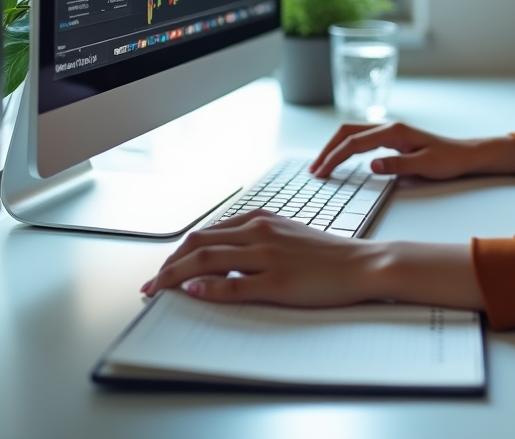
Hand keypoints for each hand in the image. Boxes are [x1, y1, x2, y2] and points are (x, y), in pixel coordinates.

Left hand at [141, 211, 380, 305]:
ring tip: (158, 291)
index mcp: (263, 220)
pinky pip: (233, 285)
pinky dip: (207, 289)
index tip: (165, 268)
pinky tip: (192, 294)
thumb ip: (258, 239)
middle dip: (169, 264)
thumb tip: (225, 255)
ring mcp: (268, 257)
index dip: (180, 251)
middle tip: (152, 284)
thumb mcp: (289, 236)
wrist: (362, 263)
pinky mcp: (277, 283)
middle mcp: (261, 233)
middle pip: (200, 243)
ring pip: (208, 261)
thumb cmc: (329, 254)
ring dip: (175, 276)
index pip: (208, 232)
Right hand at [308, 121, 514, 179]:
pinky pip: (362, 139)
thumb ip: (397, 165)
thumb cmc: (449, 160)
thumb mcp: (425, 165)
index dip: (335, 156)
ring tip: (321, 165)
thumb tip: (371, 165)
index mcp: (395, 132)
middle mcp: (390, 127)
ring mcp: (390, 131)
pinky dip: (346, 148)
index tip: (321, 172)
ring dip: (335, 147)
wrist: (467, 155)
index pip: (355, 142)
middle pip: (347, 132)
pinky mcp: (392, 139)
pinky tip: (341, 160)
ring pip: (353, 133)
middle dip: (328, 149)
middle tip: (314, 170)